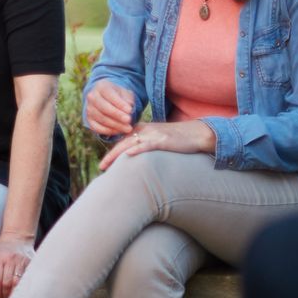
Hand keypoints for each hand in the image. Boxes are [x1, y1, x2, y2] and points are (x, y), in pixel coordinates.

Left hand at [0, 233, 35, 297]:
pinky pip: (27, 279)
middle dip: (5, 295)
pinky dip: (23, 287)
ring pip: (18, 282)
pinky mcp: (31, 263)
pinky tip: (20, 292)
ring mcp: (22, 261)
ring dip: (14, 293)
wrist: (16, 238)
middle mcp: (10, 259)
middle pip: (7, 283)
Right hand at [84, 81, 136, 137]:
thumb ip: (128, 99)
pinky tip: (119, 131)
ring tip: (128, 128)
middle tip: (129, 120)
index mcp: (101, 87)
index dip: (119, 103)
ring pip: (101, 118)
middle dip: (117, 115)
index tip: (130, 110)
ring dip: (115, 125)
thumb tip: (129, 107)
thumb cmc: (117, 96)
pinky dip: (108, 130)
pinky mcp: (89, 120)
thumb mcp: (124, 93)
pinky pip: (97, 127)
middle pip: (104, 107)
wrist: (105, 99)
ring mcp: (89, 109)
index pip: (109, 95)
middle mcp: (92, 97)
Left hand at [98, 119, 217, 171]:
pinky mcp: (162, 140)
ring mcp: (152, 134)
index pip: (122, 142)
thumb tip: (134, 158)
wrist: (196, 133)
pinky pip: (147, 145)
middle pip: (122, 143)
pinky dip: (137, 149)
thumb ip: (144, 145)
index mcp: (141, 130)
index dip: (112, 153)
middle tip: (100, 167)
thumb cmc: (177, 140)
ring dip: (117, 155)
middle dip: (110, 156)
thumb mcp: (157, 140)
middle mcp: (144, 130)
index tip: (104, 164)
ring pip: (130, 144)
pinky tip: (128, 155)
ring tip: (107, 165)